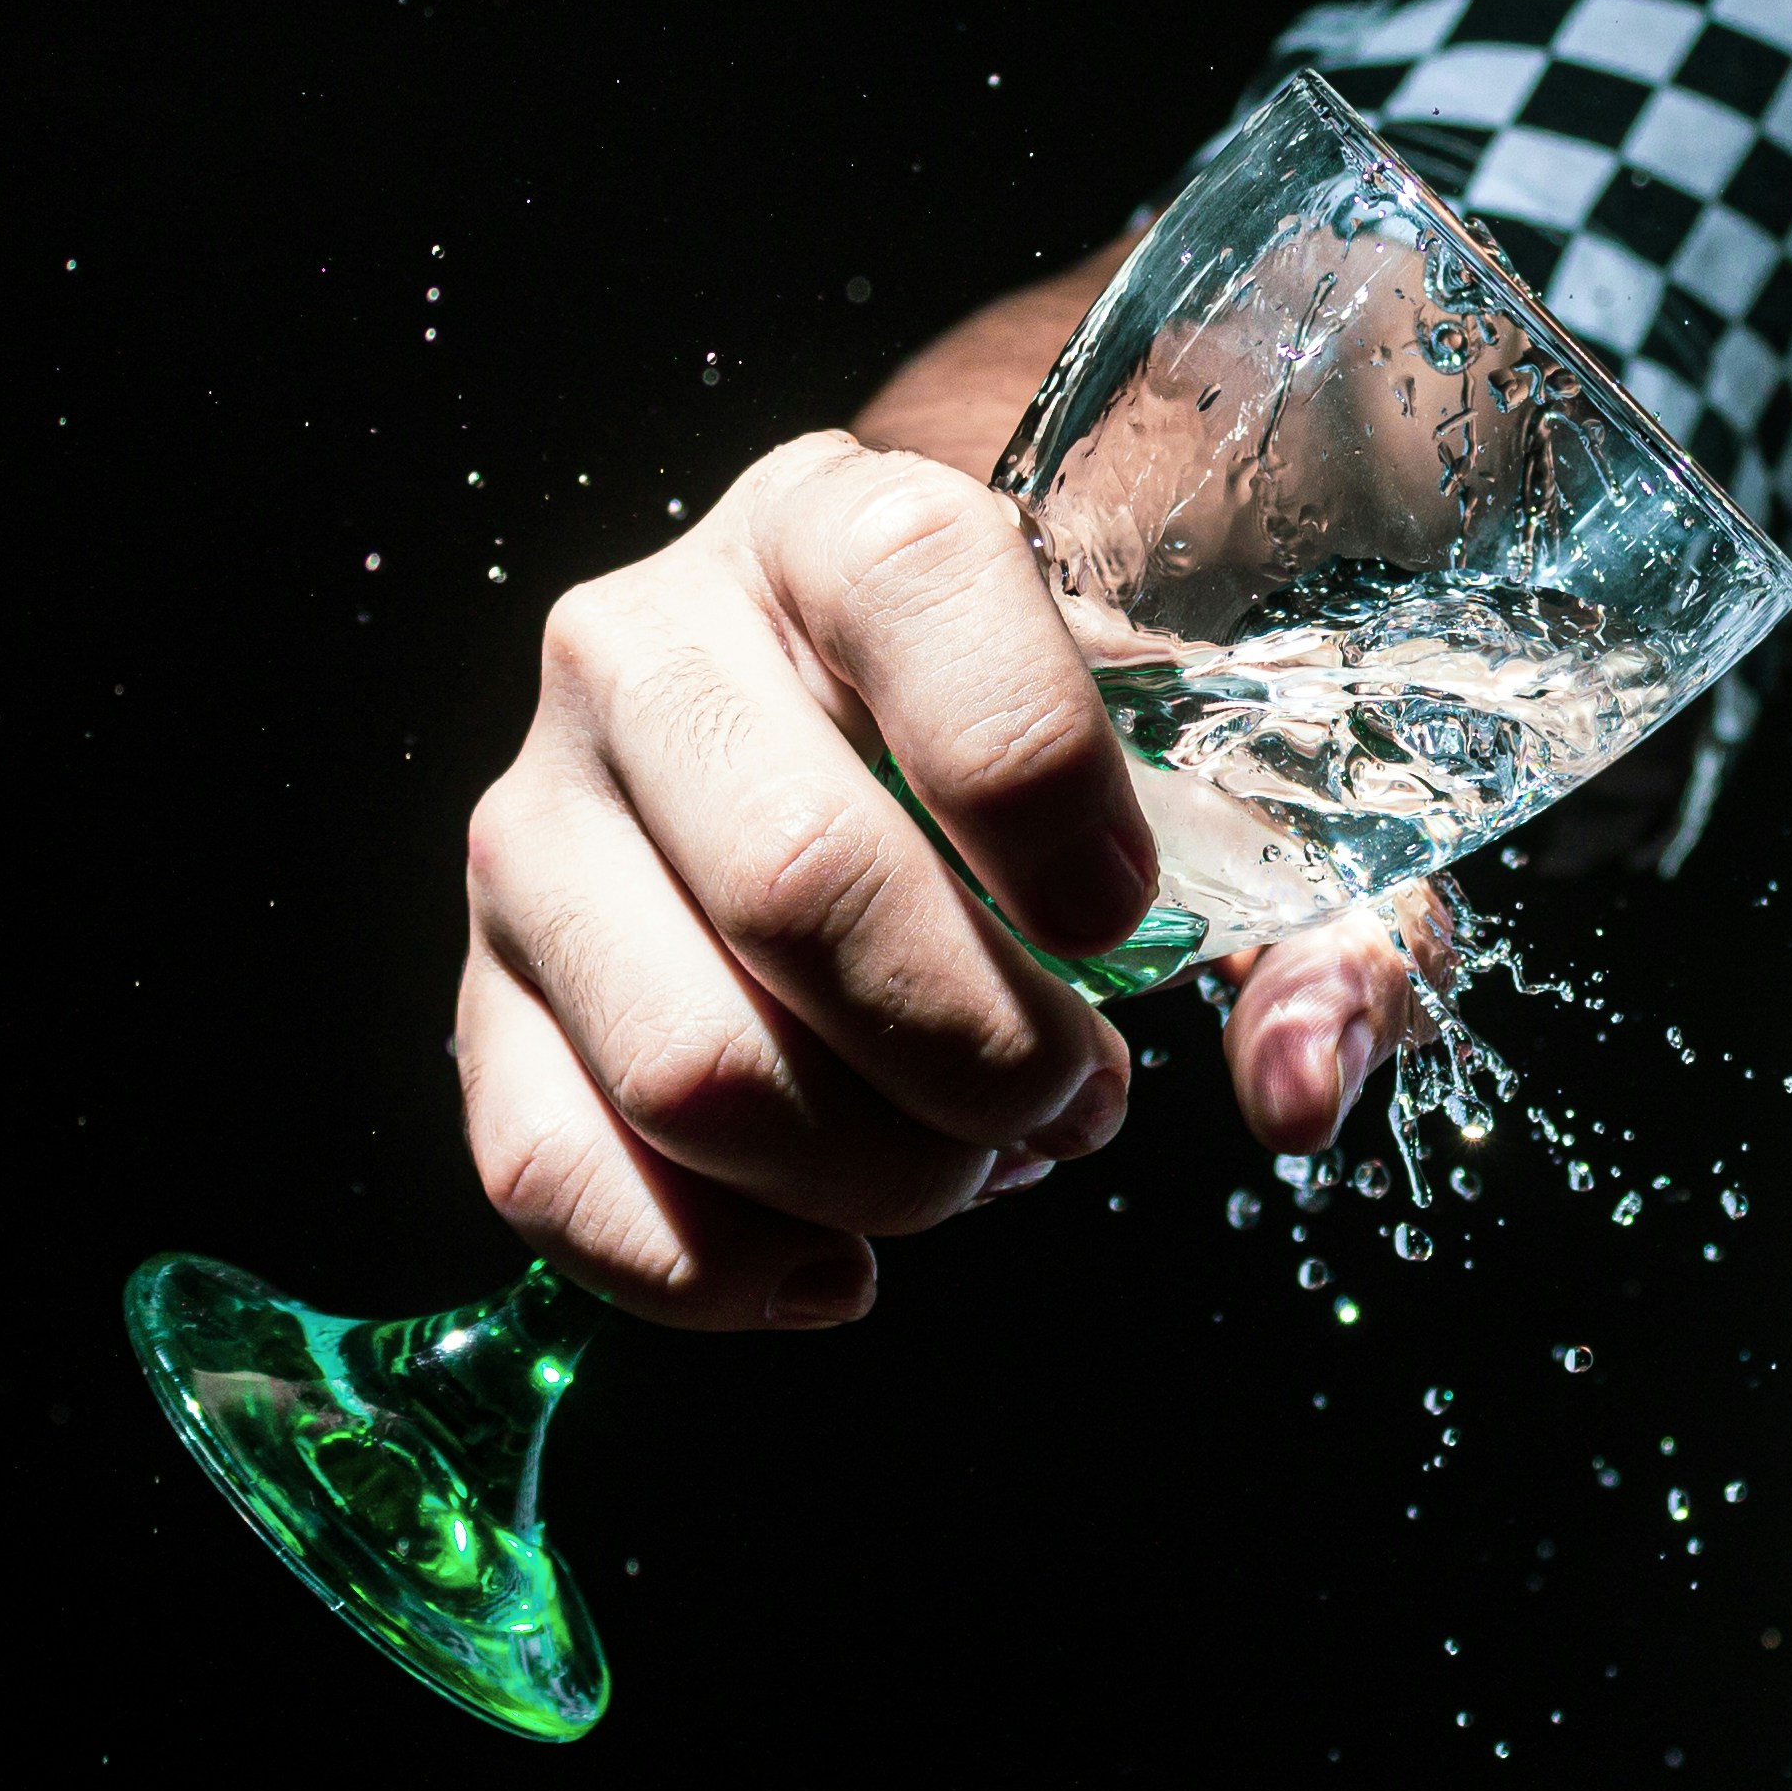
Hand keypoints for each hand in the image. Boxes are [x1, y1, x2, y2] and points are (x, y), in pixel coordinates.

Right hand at [456, 431, 1435, 1332]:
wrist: (816, 713)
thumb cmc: (1026, 751)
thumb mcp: (1193, 771)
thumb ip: (1309, 914)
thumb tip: (1303, 1085)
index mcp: (834, 523)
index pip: (920, 594)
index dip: (1041, 783)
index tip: (1123, 922)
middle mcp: (648, 645)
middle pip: (799, 883)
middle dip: (981, 1051)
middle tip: (1075, 1097)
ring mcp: (540, 818)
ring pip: (690, 1063)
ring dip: (876, 1174)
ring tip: (970, 1163)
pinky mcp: (482, 981)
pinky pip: (556, 1171)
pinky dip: (718, 1267)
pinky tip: (838, 1257)